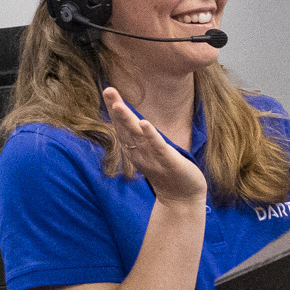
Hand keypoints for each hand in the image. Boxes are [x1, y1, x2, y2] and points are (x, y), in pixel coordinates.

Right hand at [103, 85, 207, 208]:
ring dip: (128, 120)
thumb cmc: (167, 173)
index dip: (114, 108)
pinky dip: (150, 135)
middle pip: (125, 127)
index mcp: (136, 149)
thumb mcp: (151, 153)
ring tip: (118, 104)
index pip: (122, 125)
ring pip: (137, 136)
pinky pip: (158, 147)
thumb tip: (136, 121)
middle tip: (108, 89)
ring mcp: (153, 157)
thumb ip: (142, 139)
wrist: (181, 199)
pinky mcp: (168, 162)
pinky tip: (144, 122)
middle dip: (116, 108)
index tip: (108, 90)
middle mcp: (140, 152)